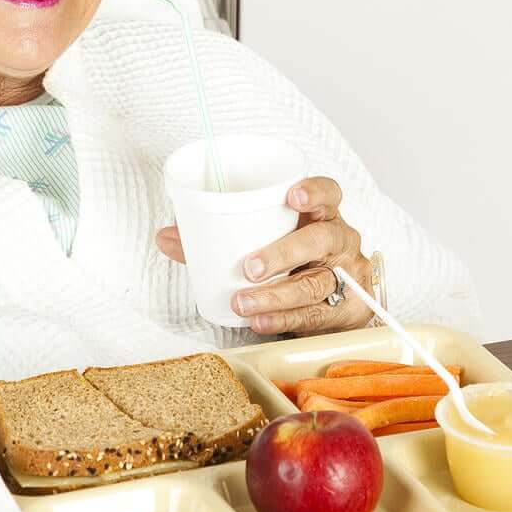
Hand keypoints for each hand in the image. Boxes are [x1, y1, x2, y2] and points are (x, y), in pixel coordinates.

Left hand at [155, 175, 372, 334]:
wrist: (342, 304)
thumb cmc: (300, 262)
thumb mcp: (272, 242)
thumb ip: (219, 238)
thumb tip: (166, 235)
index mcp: (323, 217)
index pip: (331, 194)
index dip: (316, 192)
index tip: (293, 196)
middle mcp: (338, 243)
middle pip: (320, 241)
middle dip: (283, 253)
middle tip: (250, 267)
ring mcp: (345, 278)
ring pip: (313, 284)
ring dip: (274, 295)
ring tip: (242, 302)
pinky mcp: (344, 312)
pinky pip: (312, 316)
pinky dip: (282, 319)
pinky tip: (260, 320)